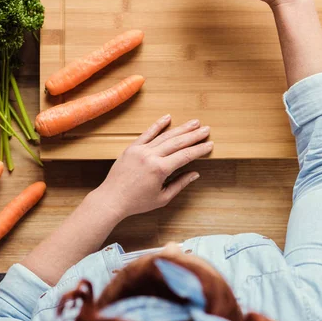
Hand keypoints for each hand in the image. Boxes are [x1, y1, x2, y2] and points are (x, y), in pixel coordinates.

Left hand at [95, 115, 212, 218]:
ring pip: (165, 136)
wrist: (111, 199)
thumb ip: (180, 184)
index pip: (185, 156)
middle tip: (206, 129)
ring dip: (181, 128)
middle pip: (177, 142)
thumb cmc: (137, 202)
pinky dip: (158, 125)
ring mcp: (140, 150)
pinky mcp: (132, 147)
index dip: (199, 150)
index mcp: (159, 169)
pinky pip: (147, 133)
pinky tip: (168, 118)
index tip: (210, 145)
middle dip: (194, 135)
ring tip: (194, 123)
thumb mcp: (162, 198)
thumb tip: (195, 174)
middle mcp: (151, 156)